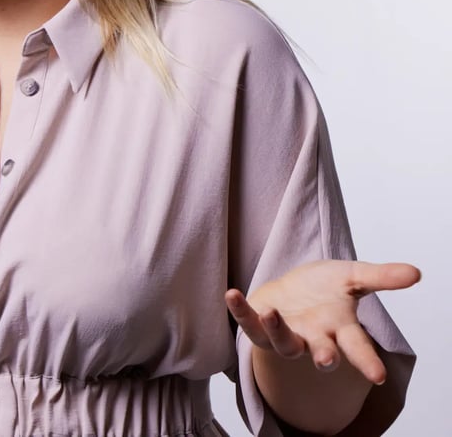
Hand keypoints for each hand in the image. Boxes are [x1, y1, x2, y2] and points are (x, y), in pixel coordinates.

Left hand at [225, 259, 419, 383]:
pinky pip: (247, 323)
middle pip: (320, 353)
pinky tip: (231, 294)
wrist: (293, 289)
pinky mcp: (259, 327)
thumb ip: (381, 277)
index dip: (368, 362)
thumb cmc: (324, 288)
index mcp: (339, 328)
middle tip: (326, 360)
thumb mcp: (352, 277)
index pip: (358, 347)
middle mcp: (314, 337)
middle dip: (323, 357)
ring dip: (277, 330)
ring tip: (271, 314)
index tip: (378, 376)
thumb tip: (417, 273)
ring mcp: (286, 335)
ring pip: (283, 343)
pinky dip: (240, 310)